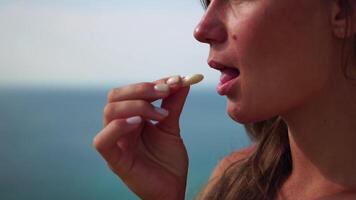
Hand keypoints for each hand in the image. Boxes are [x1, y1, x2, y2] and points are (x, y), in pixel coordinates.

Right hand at [93, 76, 189, 199]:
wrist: (173, 189)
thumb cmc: (169, 161)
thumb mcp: (171, 126)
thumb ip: (173, 104)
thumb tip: (181, 80)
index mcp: (131, 119)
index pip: (131, 92)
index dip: (151, 83)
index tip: (175, 81)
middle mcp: (120, 128)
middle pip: (115, 97)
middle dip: (141, 89)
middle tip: (165, 92)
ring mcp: (116, 143)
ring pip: (110, 111)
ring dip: (137, 105)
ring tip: (161, 115)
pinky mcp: (114, 160)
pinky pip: (103, 140)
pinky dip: (119, 126)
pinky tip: (139, 124)